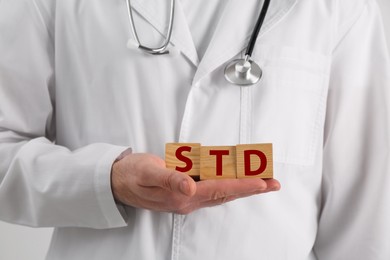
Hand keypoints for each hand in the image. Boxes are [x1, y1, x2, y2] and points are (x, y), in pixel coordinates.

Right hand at [111, 153, 280, 214]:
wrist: (118, 182)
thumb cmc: (132, 174)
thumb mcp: (148, 172)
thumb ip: (169, 178)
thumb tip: (189, 187)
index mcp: (181, 195)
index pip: (219, 189)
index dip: (243, 185)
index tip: (262, 182)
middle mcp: (188, 199)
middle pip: (226, 193)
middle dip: (251, 188)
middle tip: (273, 183)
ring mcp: (187, 197)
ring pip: (221, 192)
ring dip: (242, 187)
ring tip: (261, 181)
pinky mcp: (185, 192)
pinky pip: (212, 188)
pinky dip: (228, 184)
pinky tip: (236, 180)